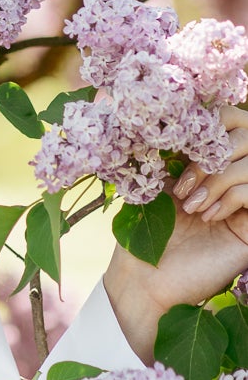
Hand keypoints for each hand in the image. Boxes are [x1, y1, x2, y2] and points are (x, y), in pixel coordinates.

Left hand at [102, 106, 247, 361]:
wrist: (145, 280)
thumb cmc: (142, 234)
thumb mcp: (150, 181)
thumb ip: (159, 144)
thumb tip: (144, 99)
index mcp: (212, 162)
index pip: (232, 118)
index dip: (211, 121)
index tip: (180, 145)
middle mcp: (235, 179)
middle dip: (212, 154)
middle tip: (183, 185)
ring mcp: (247, 204)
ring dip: (219, 178)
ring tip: (192, 206)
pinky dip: (232, 197)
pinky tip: (208, 216)